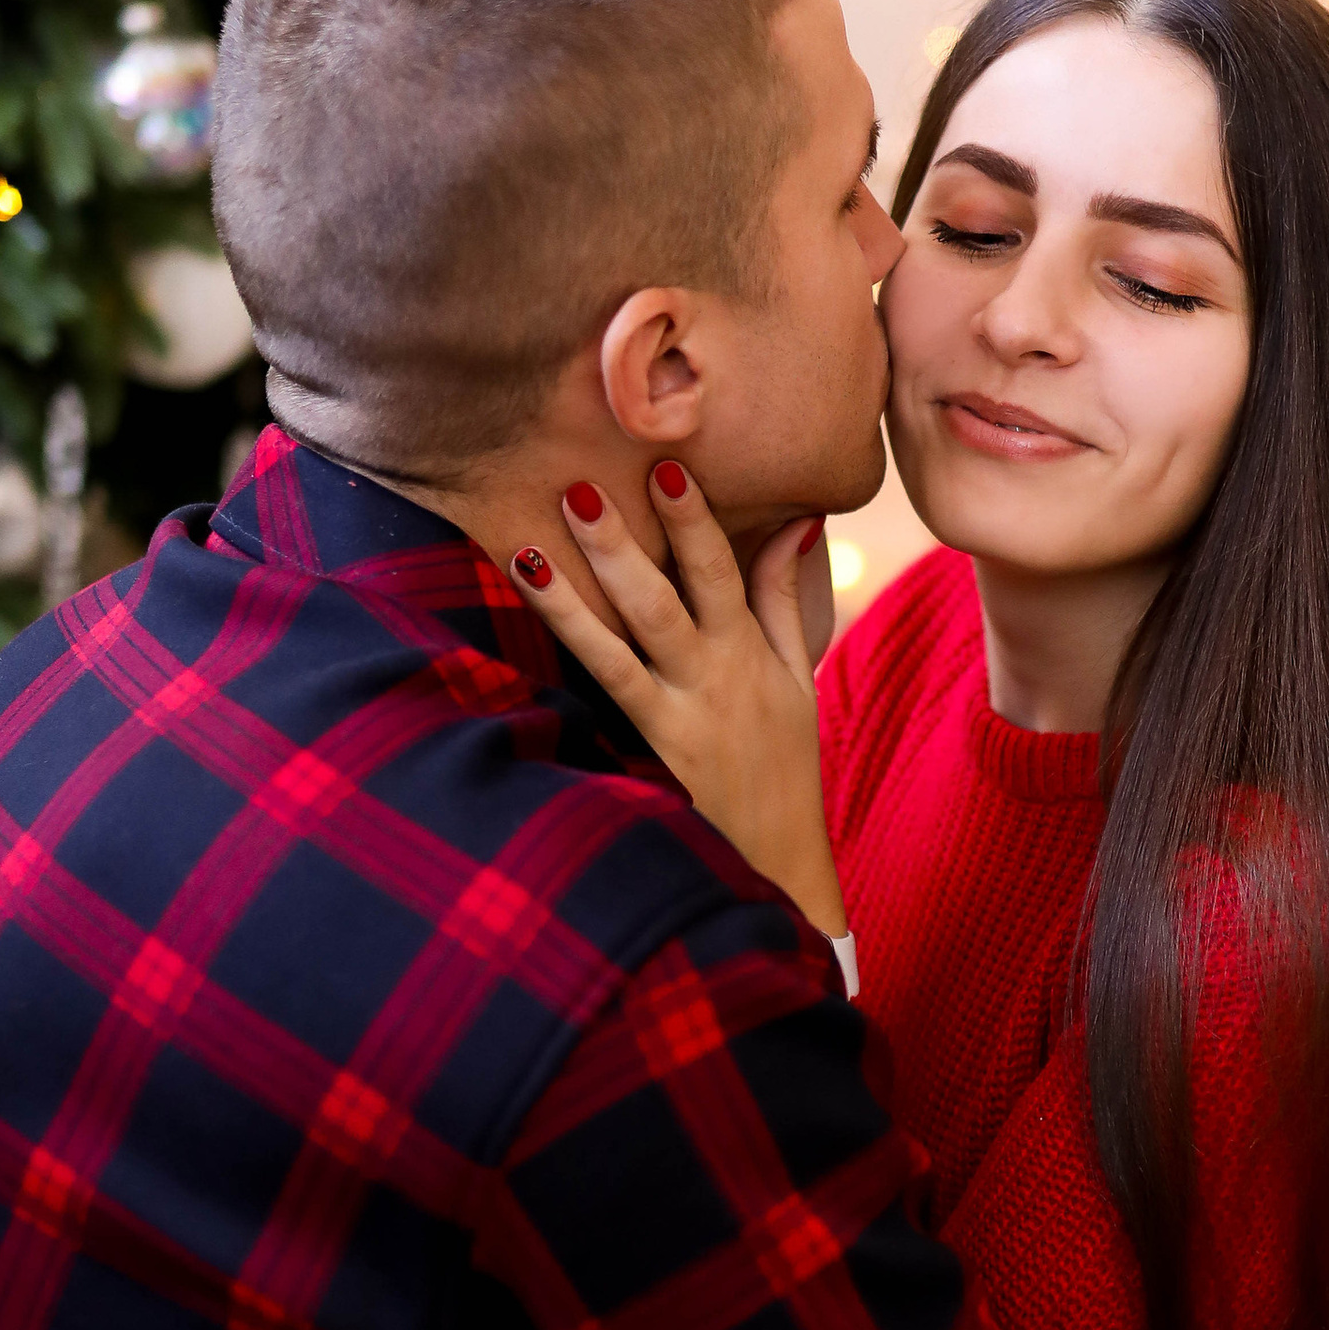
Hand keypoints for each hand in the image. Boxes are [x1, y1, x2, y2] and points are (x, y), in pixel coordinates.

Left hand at [510, 465, 847, 946]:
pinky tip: (533, 629)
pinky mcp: (649, 752)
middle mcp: (713, 678)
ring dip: (575, 595)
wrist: (779, 862)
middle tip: (581, 485)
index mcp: (750, 654)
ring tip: (530, 546)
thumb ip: (783, 598)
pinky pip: (604, 697)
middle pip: (664, 599)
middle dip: (624, 543)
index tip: (667, 468)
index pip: (725, 571)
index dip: (695, 521)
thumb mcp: (798, 677)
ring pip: (622, 644)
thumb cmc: (785, 765)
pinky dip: (570, 656)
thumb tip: (796, 520)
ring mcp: (678, 717)